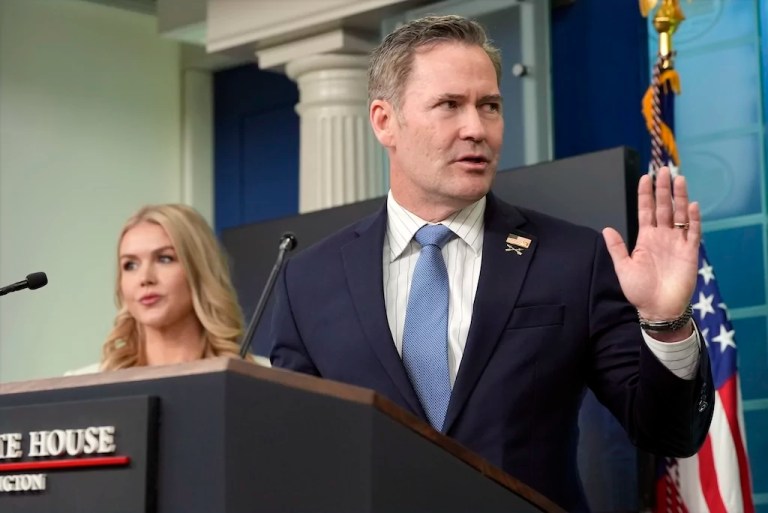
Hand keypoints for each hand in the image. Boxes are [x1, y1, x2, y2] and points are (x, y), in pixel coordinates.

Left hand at [602, 166, 700, 322]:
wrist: (657, 309)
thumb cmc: (639, 291)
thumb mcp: (624, 268)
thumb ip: (617, 248)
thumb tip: (606, 229)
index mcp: (645, 238)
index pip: (646, 211)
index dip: (645, 194)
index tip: (645, 177)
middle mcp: (662, 236)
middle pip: (664, 207)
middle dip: (663, 189)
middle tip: (664, 170)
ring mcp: (677, 243)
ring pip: (679, 214)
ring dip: (679, 197)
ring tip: (679, 179)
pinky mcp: (689, 252)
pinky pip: (693, 232)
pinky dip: (693, 219)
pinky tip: (692, 205)